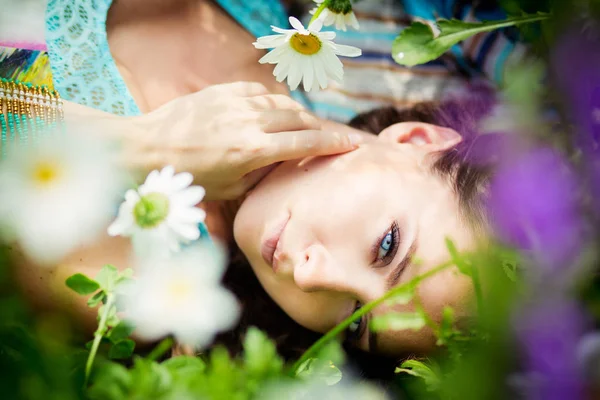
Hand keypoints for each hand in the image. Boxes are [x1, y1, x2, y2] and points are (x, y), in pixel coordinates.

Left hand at [129, 82, 358, 199]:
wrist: (147, 148)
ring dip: (300, 115)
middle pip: (301, 119)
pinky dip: (274, 102)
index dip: (334, 144)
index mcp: (254, 150)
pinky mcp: (224, 91)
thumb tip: (286, 161)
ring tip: (306, 126)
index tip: (352, 144)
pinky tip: (275, 112)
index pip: (307, 143)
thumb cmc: (189, 177)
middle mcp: (250, 121)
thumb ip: (264, 173)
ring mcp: (237, 102)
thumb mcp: (231, 189)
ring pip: (283, 103)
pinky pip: (261, 92)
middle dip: (322, 129)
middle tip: (334, 137)